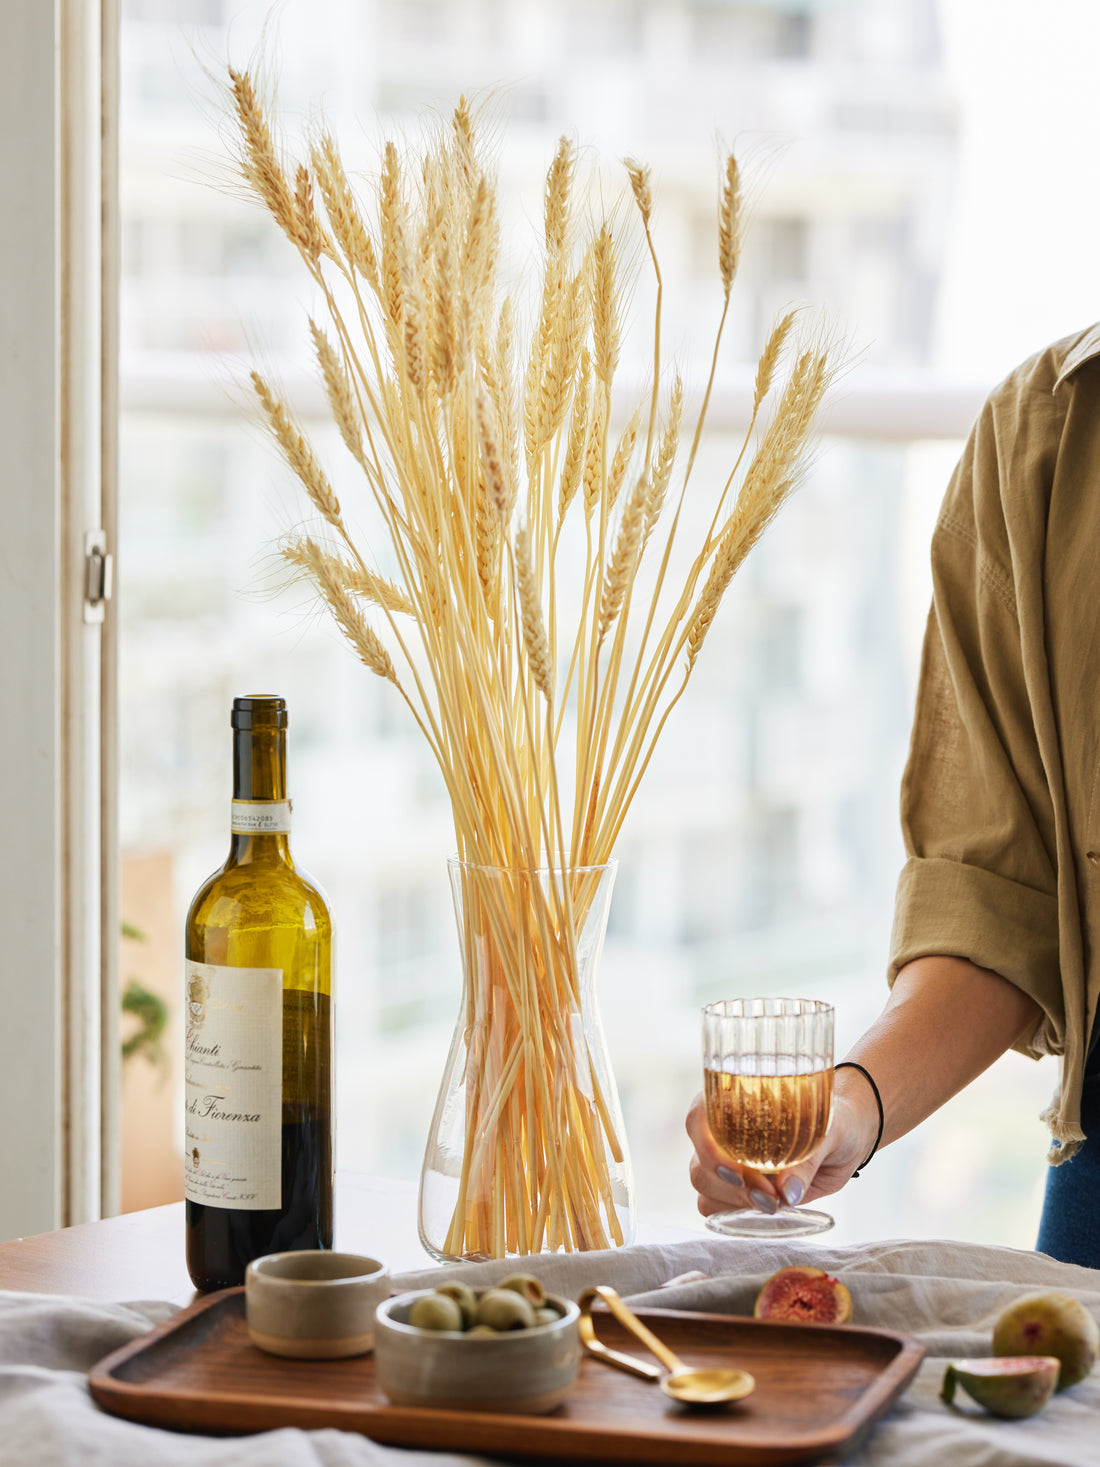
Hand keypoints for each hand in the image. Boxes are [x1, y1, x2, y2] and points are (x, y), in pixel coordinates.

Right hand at [685, 1081, 877, 1217]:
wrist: (846, 1138)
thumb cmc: (835, 1120)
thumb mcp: (829, 1130)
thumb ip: (808, 1158)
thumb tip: (787, 1192)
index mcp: (733, 1101)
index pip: (698, 1120)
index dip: (708, 1149)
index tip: (737, 1173)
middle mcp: (722, 1133)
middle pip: (699, 1165)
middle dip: (728, 1187)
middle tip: (769, 1197)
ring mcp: (728, 1163)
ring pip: (705, 1190)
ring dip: (733, 1204)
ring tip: (773, 1204)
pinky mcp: (739, 1190)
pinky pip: (719, 1208)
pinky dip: (737, 1215)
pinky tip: (768, 1210)